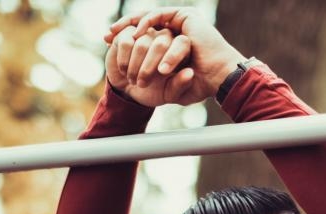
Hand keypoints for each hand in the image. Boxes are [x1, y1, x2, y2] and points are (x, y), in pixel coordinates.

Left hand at [105, 7, 245, 103]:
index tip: (109, 46)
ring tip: (116, 34)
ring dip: (130, 24)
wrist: (218, 78)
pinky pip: (160, 15)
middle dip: (123, 29)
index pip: (145, 38)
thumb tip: (142, 86)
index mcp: (172, 44)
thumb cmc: (200, 85)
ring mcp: (181, 22)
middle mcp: (176, 30)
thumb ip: (159, 82)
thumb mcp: (172, 85)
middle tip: (107, 37)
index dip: (127, 41)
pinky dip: (146, 22)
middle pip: (144, 25)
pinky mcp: (186, 16)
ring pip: (150, 17)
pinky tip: (136, 33)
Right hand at [106, 26, 196, 106]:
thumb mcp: (169, 93)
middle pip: (160, 44)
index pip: (182, 44)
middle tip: (142, 84)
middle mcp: (165, 36)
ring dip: (135, 67)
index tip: (162, 72)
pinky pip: (127, 41)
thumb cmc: (154, 91)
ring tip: (133, 81)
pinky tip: (123, 70)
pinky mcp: (128, 32)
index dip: (172, 57)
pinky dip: (123, 60)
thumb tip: (190, 73)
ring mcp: (146, 33)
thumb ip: (180, 85)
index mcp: (181, 49)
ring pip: (142, 43)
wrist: (129, 89)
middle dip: (148, 68)